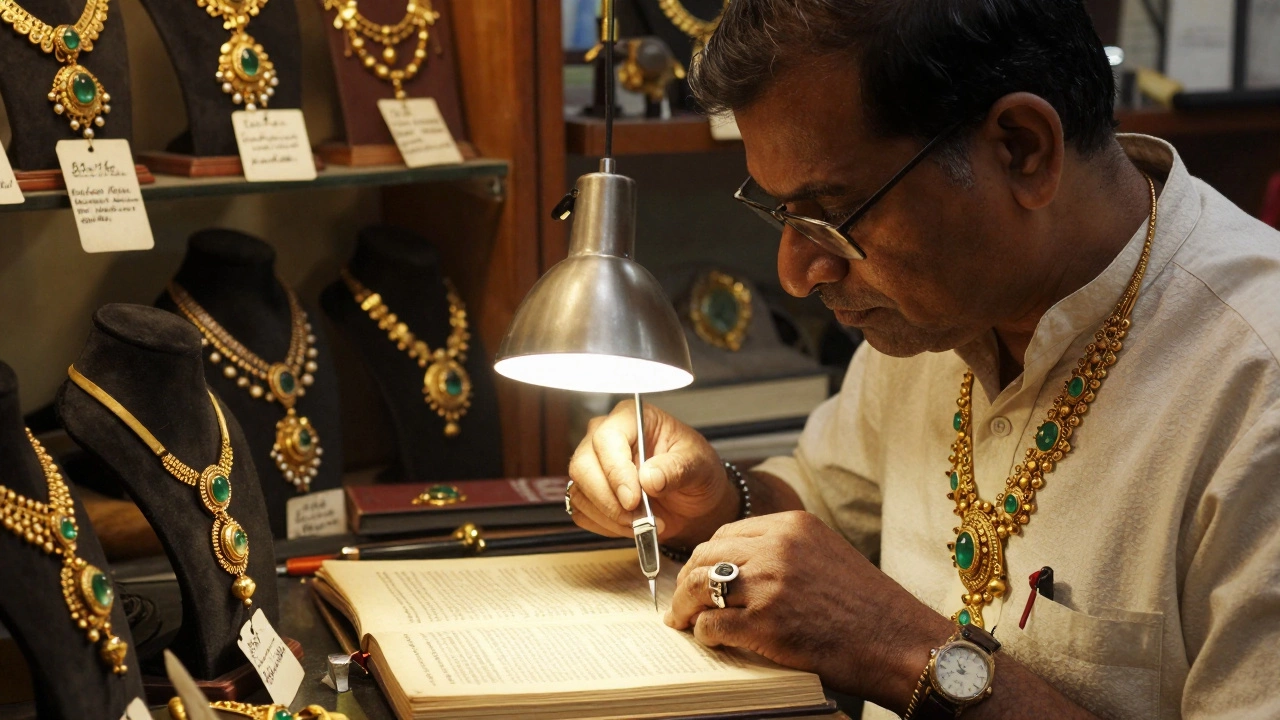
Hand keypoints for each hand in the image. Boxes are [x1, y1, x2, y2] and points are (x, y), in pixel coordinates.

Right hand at [567, 400, 737, 546]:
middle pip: (583, 466)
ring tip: (645, 523)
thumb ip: (677, 469)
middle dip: (610, 500)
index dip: (616, 471)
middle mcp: (603, 437)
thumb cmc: (695, 471)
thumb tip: (650, 478)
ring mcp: (592, 465)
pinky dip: (606, 527)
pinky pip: (582, 513)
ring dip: (611, 518)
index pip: (606, 439)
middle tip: (640, 519)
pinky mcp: (588, 493)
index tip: (633, 499)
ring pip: (580, 492)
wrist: (693, 499)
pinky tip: (632, 526)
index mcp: (629, 418)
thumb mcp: (699, 466)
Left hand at [664, 511, 954, 710]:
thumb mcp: (826, 554)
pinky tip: (710, 639)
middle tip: (681, 602)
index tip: (699, 573)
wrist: (899, 642)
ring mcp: (769, 584)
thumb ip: (785, 550)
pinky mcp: (765, 623)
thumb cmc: (867, 606)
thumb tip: (739, 565)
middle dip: (688, 580)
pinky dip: (705, 633)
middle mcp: (776, 547)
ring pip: (701, 586)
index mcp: (792, 525)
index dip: (707, 556)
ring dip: (686, 607)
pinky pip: (713, 624)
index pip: (727, 532)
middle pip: (707, 556)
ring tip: (683, 621)